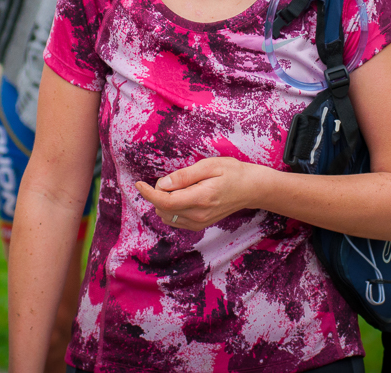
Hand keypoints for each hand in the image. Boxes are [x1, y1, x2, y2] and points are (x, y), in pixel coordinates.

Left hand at [135, 156, 260, 230]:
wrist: (251, 188)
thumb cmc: (232, 172)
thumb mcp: (209, 166)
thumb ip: (184, 176)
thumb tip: (162, 184)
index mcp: (200, 198)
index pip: (165, 202)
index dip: (148, 193)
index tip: (138, 183)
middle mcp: (199, 215)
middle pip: (163, 210)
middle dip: (158, 194)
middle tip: (172, 179)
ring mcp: (200, 222)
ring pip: (168, 217)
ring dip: (164, 202)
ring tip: (180, 187)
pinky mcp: (200, 224)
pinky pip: (176, 220)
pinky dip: (171, 208)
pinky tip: (181, 196)